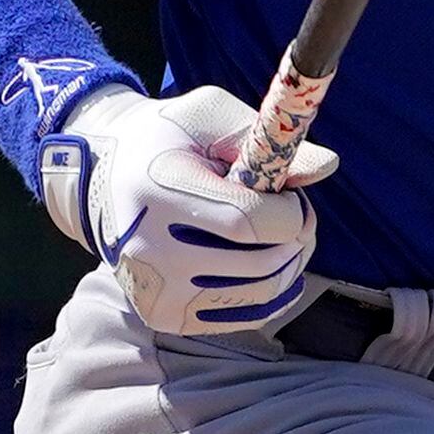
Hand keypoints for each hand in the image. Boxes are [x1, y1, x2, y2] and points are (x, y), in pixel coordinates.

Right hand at [40, 83, 334, 337]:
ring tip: (279, 238)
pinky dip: (268, 293)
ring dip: (287, 267)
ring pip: (259, 295)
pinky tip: (266, 265)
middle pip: (260, 265)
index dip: (291, 213)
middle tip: (293, 216)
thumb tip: (327, 166)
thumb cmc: (168, 138)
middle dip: (296, 239)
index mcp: (160, 194)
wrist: (106, 176)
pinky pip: (242, 317)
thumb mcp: (211, 116)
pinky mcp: (164, 316)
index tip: (293, 196)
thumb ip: (264, 139)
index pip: (249, 223)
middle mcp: (151, 251)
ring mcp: (157, 291)